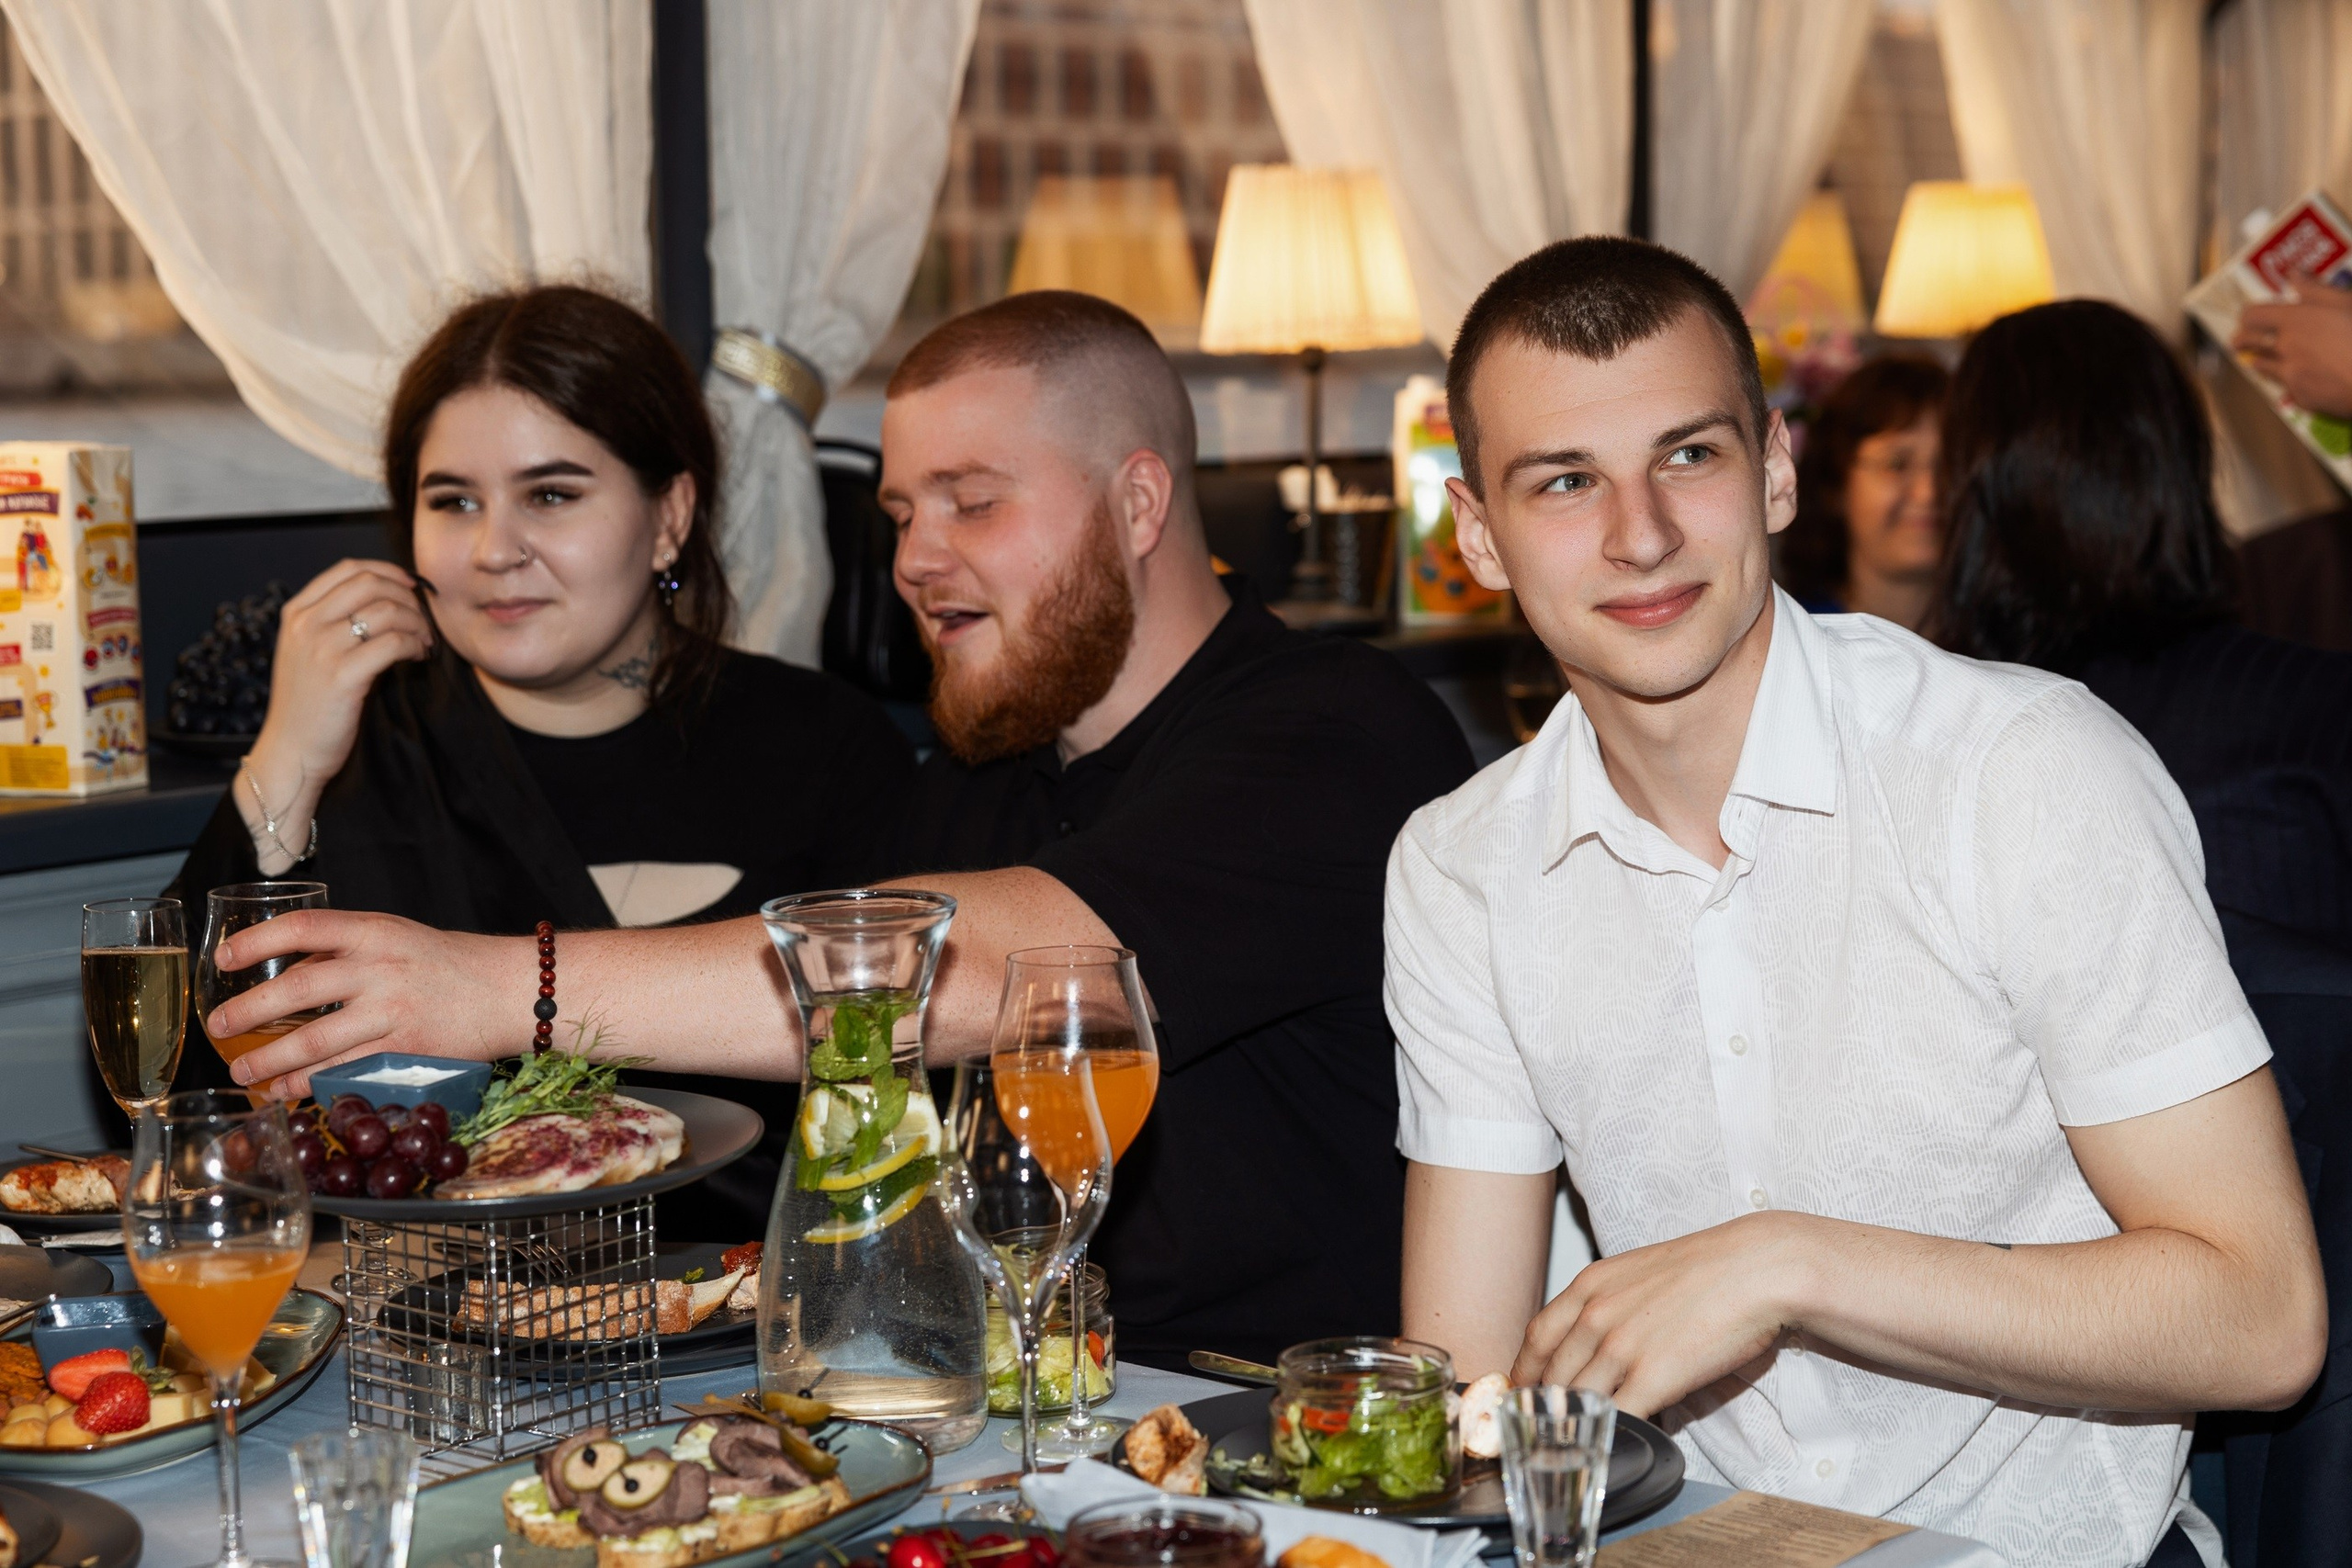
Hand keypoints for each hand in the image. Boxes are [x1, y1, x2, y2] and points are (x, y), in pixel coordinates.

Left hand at [204, 909, 531, 1098]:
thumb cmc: (453, 963)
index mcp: (375, 931)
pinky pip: (345, 1069)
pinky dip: (308, 1082)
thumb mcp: (398, 938)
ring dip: (269, 1058)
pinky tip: (285, 1089)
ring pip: (314, 1040)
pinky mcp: (405, 1049)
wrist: (511, 989)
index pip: (302, 927)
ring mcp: (392, 1010)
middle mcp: (380, 967)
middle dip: (248, 1011)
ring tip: (240, 1070)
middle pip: (297, 989)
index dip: (255, 942)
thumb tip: (292, 977)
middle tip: (217, 1025)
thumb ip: (348, 952)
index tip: (223, 958)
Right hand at [250, 559, 431, 783]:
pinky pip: (394, 643)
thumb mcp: (307, 651)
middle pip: (371, 584)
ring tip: (424, 642)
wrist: (290, 750)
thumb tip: (388, 598)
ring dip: (417, 623)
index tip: (410, 587)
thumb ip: (333, 621)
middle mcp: (306, 624)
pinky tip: (419, 657)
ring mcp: (322, 648)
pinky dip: (416, 645)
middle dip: (407, 597)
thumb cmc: (308, 703)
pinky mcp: (343, 675)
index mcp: (297, 612)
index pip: (348, 569)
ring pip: (387, 611)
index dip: (387, 571)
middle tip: (423, 620)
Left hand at [1511, 1211, 1812, 1417]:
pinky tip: (1614, 1442)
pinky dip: (1610, 1434)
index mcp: (1589, 1286)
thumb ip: (1608, 1303)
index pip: (1536, 1339)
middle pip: (1551, 1377)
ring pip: (1576, 1401)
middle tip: (1550, 1427)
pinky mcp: (1652, 1377)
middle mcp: (1594, 1315)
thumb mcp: (1639, 1272)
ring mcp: (1620, 1348)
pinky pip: (1615, 1418)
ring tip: (1579, 1443)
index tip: (1526, 1393)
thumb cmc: (1709, 1269)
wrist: (1756, 1268)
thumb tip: (1594, 1339)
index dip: (1526, 1373)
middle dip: (1547, 1407)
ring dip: (1576, 1425)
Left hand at [2234, 275, 2351, 419]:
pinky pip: (2288, 388)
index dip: (2249, 315)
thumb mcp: (2346, 302)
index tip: (2250, 317)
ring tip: (2260, 359)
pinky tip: (2301, 379)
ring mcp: (2291, 376)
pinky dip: (2291, 382)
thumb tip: (2294, 275)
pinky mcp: (2302, 399)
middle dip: (2242, 339)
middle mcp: (2285, 349)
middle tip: (2240, 340)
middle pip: (2247, 342)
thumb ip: (2316, 289)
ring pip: (2262, 367)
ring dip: (2261, 360)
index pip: (2253, 316)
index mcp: (2295, 321)